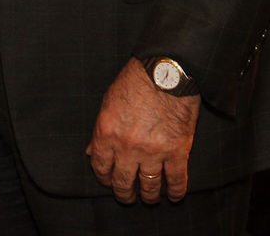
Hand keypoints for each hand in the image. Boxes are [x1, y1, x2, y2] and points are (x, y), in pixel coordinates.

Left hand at [86, 58, 198, 203]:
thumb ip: (100, 130)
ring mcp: (153, 151)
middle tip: (127, 196)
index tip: (109, 181)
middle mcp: (128, 146)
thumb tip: (92, 152)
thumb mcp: (108, 102)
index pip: (101, 167)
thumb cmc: (136, 81)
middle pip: (123, 181)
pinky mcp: (177, 151)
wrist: (167, 71)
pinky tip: (174, 195)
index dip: (104, 178)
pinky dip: (176, 191)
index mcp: (107, 132)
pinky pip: (176, 179)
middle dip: (124, 193)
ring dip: (149, 196)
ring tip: (149, 198)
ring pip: (149, 185)